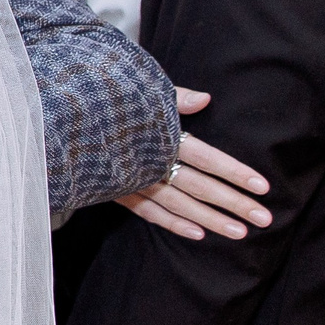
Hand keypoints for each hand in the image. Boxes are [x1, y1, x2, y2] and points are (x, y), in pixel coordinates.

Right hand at [116, 88, 273, 240]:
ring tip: (240, 232)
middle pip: (200, 186)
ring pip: (179, 205)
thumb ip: (174, 97)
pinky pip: (149, 212)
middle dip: (234, 203)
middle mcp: (151, 161)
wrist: (59, 117)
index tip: (263, 186)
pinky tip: (198, 234)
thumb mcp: (139, 90)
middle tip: (265, 218)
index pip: (208, 157)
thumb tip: (206, 99)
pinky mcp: (119, 191)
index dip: (235, 172)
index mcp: (161, 135)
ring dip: (211, 220)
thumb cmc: (105, 100)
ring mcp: (135, 180)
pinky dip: (173, 224)